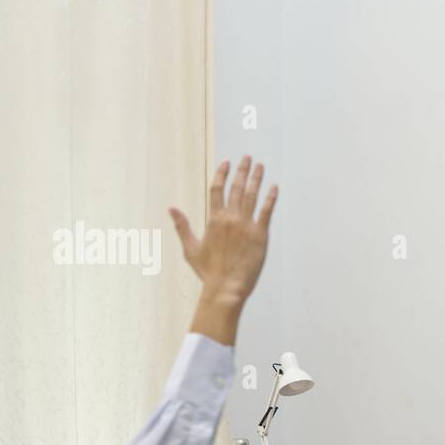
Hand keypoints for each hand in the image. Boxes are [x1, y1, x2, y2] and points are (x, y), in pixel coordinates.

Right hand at [170, 156, 277, 305]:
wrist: (226, 287)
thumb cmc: (208, 271)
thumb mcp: (190, 248)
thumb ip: (182, 226)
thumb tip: (171, 208)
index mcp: (214, 219)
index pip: (217, 189)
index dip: (222, 174)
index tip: (226, 163)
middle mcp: (230, 219)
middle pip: (236, 188)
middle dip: (241, 170)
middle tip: (247, 157)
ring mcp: (246, 226)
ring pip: (252, 196)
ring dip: (256, 179)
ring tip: (260, 166)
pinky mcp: (260, 235)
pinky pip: (267, 211)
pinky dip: (271, 198)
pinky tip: (274, 187)